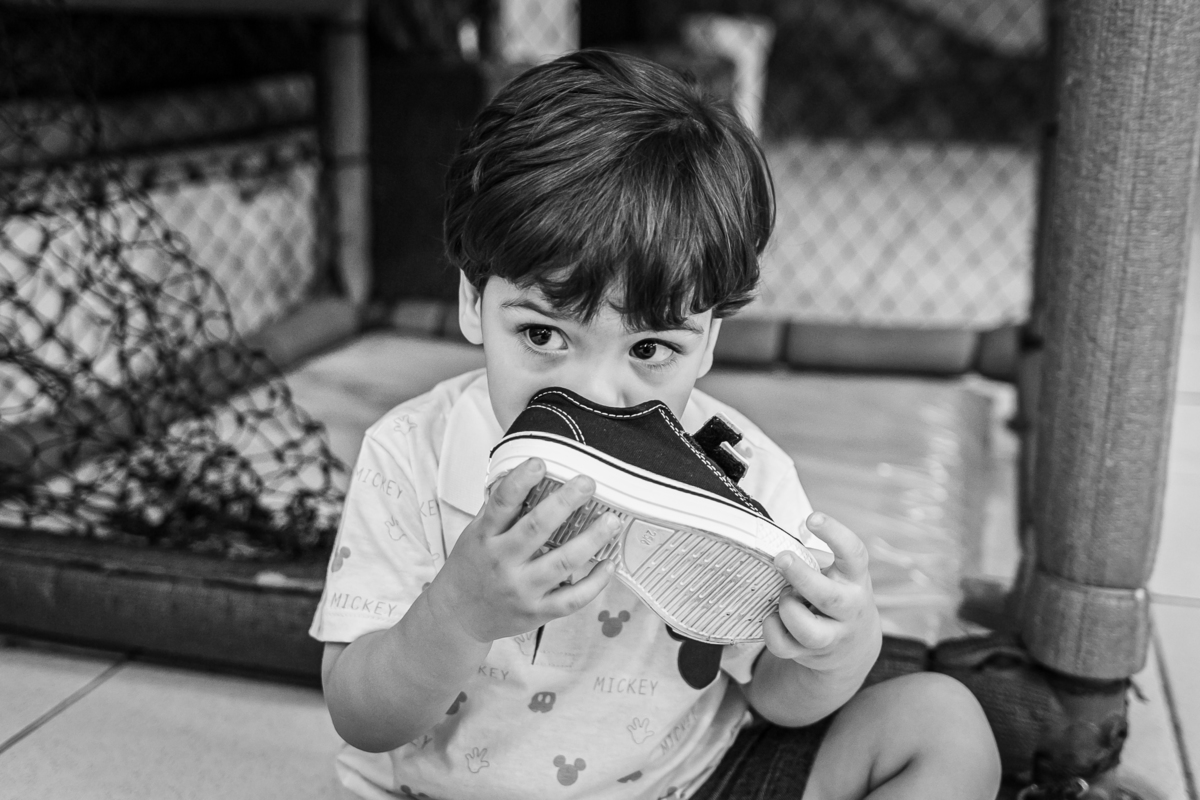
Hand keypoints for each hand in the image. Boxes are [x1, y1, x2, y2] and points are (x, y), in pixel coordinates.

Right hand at [425, 457, 620, 642]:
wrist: (458, 617)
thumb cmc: (470, 569)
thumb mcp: (474, 535)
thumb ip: (497, 509)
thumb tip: (520, 474)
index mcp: (485, 537)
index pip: (502, 503)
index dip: (520, 481)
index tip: (539, 463)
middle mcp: (503, 562)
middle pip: (537, 528)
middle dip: (566, 502)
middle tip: (587, 484)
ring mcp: (521, 589)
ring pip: (562, 562)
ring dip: (591, 540)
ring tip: (611, 521)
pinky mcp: (537, 612)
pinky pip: (572, 599)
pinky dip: (595, 582)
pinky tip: (609, 564)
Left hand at [762, 512, 880, 678]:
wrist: (853, 646)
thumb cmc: (836, 594)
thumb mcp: (837, 573)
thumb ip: (813, 560)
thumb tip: (777, 548)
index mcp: (856, 579)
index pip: (854, 554)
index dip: (834, 534)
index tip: (812, 518)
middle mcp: (850, 609)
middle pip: (829, 597)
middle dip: (801, 577)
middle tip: (781, 558)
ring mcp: (833, 636)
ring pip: (808, 630)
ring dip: (787, 608)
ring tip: (784, 597)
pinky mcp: (811, 654)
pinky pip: (784, 646)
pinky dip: (771, 630)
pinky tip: (772, 618)